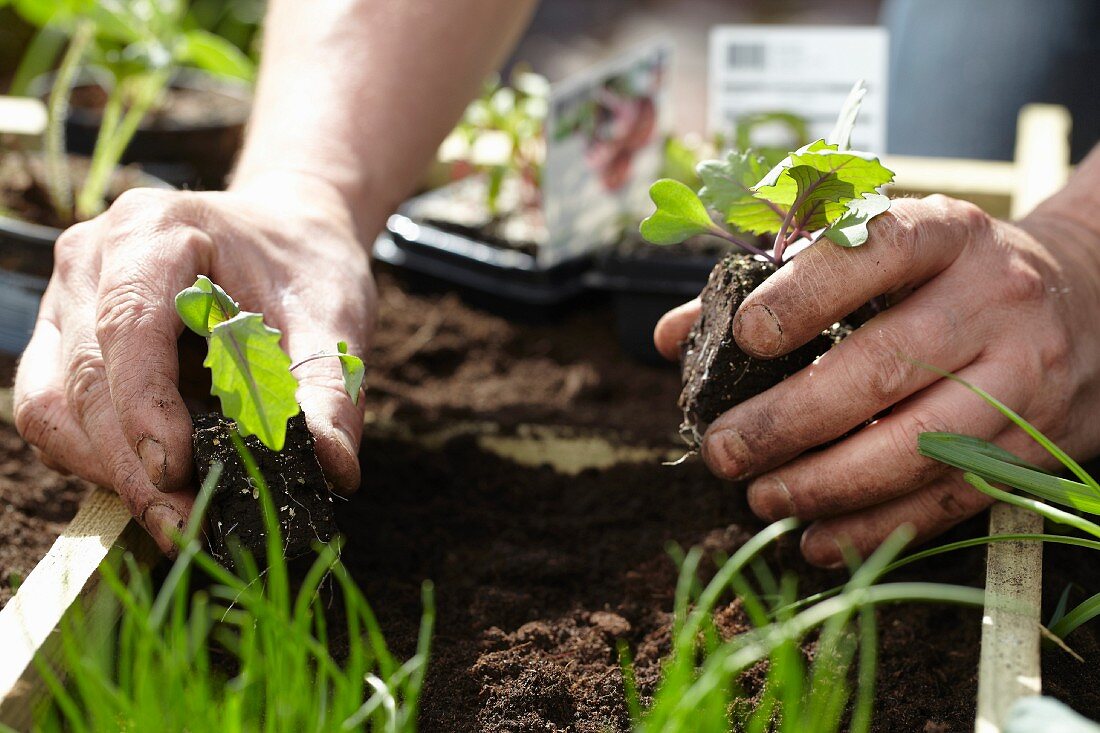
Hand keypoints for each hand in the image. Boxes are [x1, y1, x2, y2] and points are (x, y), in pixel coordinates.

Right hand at [13, 174, 376, 554]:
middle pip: (82, 375)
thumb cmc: (304, 266)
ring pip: (50, 403)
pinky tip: (157, 487)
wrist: (284, 235)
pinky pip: (55, 412)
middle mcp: (92, 258)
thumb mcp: (334, 318)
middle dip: (129, 464)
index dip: (144, 404)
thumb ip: (331, 390)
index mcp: (155, 231)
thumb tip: (332, 466)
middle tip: (186, 526)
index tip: (176, 470)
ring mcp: (67, 298)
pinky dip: (100, 459)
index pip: (127, 323)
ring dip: (107, 471)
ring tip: (176, 518)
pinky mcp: (64, 340)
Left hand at [655, 194, 1099, 566]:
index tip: (744, 336)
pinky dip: (877, 528)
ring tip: (759, 498)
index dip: (804, 296)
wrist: (1088, 303)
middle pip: (884, 369)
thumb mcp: (878, 252)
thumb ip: (770, 287)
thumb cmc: (943, 277)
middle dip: (789, 420)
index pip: (873, 253)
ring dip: (826, 485)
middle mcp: (992, 300)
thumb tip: (673, 337)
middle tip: (722, 449)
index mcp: (945, 234)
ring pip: (918, 446)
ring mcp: (1022, 377)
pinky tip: (818, 540)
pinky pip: (951, 500)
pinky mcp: (1033, 444)